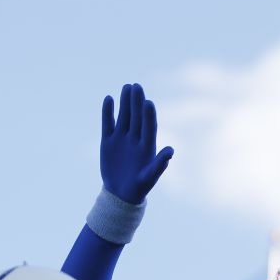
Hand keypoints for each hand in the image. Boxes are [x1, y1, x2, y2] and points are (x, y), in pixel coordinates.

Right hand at [100, 83, 173, 204]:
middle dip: (137, 102)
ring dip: (125, 102)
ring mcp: (122, 138)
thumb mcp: (150, 176)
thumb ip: (159, 163)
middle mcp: (135, 138)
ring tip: (126, 87)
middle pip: (136, 117)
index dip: (149, 115)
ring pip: (123, 116)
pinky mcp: (108, 140)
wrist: (120, 193)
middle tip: (137, 86)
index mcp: (147, 145)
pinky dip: (108, 112)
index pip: (149, 126)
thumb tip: (171, 151)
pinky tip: (108, 99)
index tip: (148, 102)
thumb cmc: (139, 186)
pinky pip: (108, 123)